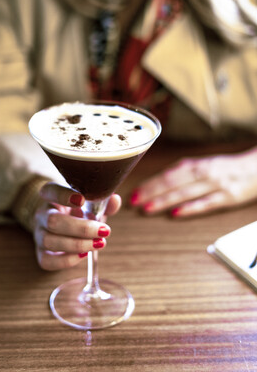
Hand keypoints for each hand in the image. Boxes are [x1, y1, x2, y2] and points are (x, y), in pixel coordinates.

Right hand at [33, 183, 120, 270]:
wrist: (61, 223)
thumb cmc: (78, 210)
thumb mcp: (90, 202)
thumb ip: (102, 201)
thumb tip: (115, 200)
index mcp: (51, 195)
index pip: (51, 190)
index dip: (64, 195)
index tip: (82, 200)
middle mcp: (42, 213)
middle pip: (53, 221)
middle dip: (81, 228)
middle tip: (104, 231)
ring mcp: (39, 234)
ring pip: (49, 241)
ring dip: (77, 245)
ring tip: (99, 243)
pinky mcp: (40, 253)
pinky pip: (47, 260)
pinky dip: (67, 260)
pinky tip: (84, 255)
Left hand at [130, 147, 256, 217]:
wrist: (256, 168)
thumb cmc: (225, 168)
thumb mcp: (203, 165)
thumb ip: (183, 173)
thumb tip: (158, 182)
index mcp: (196, 164)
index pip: (168, 174)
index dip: (150, 183)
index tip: (135, 192)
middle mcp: (203, 173)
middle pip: (173, 183)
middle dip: (151, 193)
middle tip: (134, 202)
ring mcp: (215, 185)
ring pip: (185, 193)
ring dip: (164, 201)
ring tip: (147, 208)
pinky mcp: (227, 198)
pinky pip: (205, 204)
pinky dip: (189, 208)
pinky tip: (175, 214)